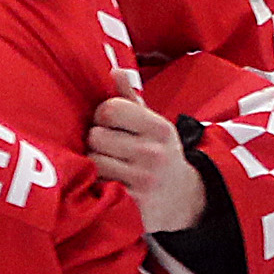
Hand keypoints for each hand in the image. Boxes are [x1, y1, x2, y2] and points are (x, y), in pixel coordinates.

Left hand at [87, 86, 203, 234]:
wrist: (182, 200)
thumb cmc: (156, 155)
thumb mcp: (151, 126)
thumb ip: (130, 99)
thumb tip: (114, 70)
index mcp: (158, 128)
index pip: (109, 109)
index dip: (101, 117)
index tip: (109, 126)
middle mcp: (153, 152)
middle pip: (95, 136)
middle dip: (95, 142)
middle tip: (108, 150)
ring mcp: (142, 179)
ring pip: (91, 161)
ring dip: (92, 165)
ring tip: (107, 167)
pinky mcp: (130, 203)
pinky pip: (95, 186)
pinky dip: (93, 185)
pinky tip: (104, 184)